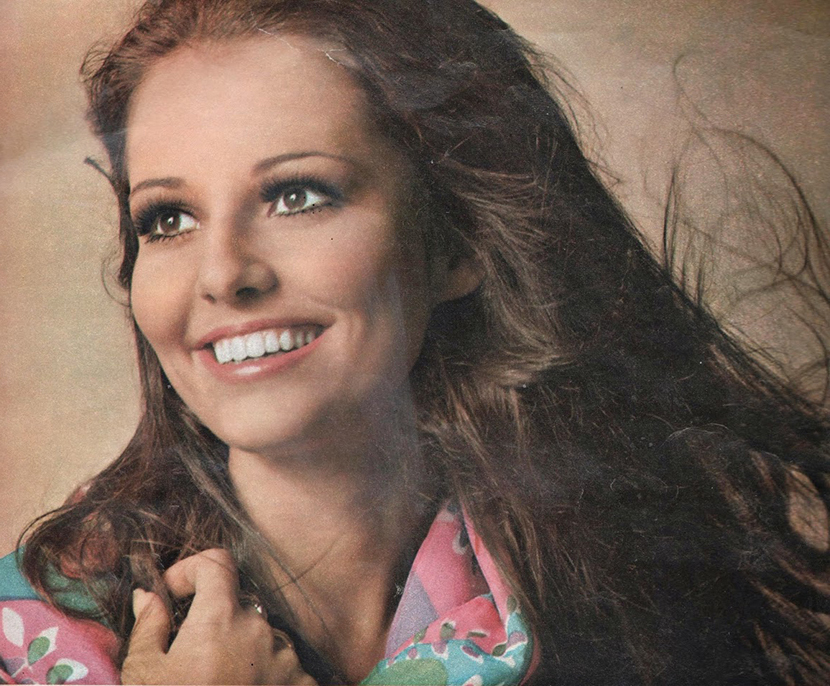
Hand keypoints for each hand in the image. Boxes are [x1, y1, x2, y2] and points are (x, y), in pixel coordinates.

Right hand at [122, 549, 316, 684]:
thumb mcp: (145, 673)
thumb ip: (149, 625)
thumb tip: (148, 594)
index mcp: (221, 618)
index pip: (218, 562)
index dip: (193, 569)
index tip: (175, 596)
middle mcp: (261, 630)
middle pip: (238, 606)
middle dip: (214, 623)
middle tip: (190, 658)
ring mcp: (286, 658)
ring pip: (260, 638)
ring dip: (240, 652)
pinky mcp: (302, 684)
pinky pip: (283, 667)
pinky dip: (264, 676)